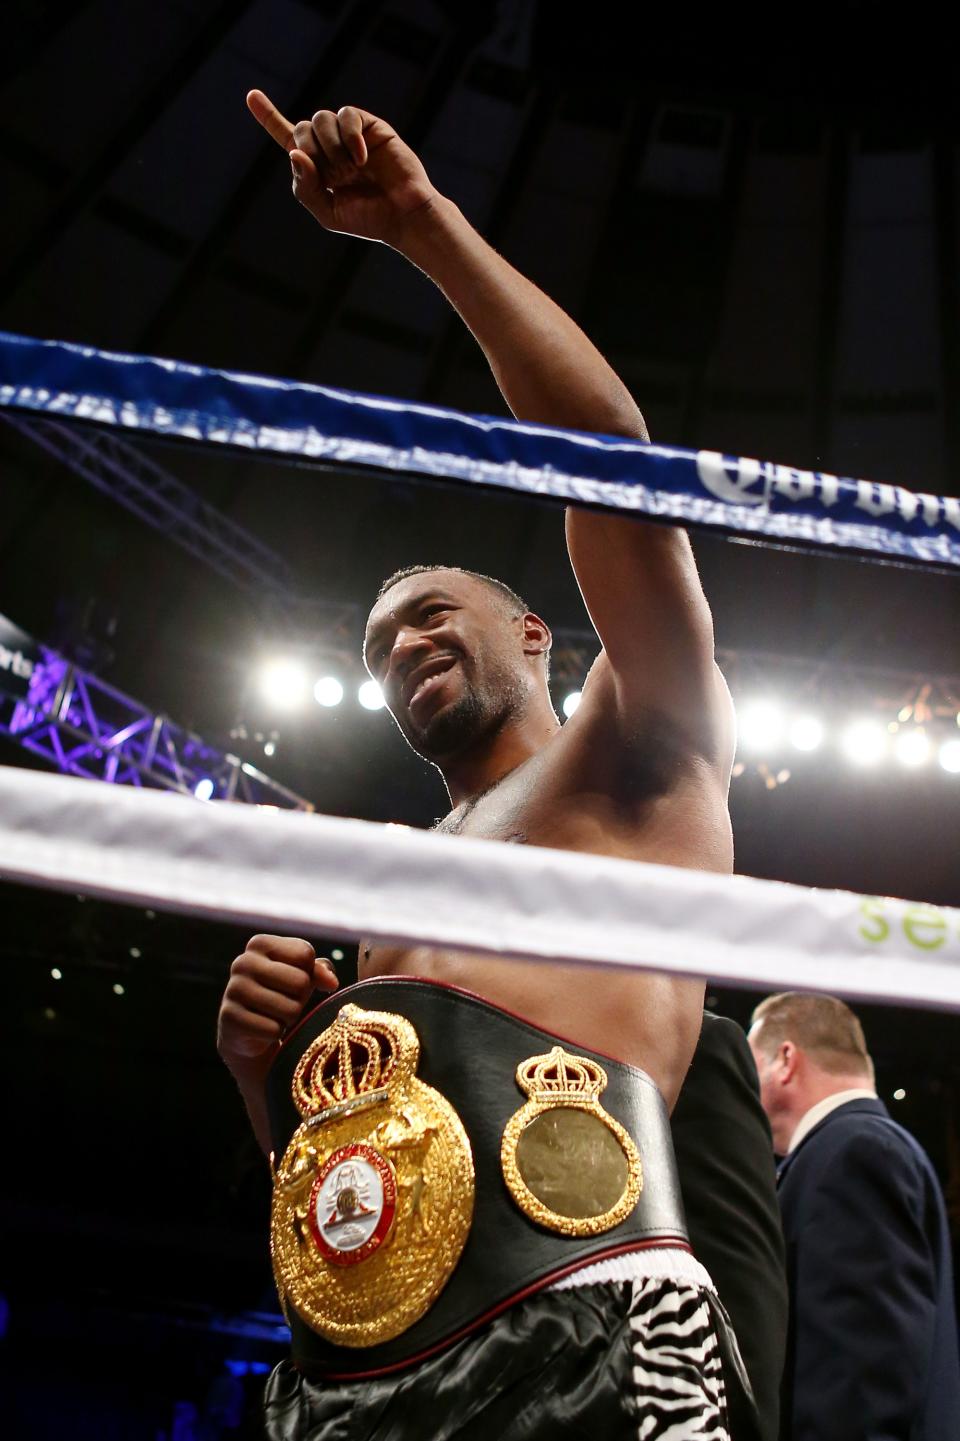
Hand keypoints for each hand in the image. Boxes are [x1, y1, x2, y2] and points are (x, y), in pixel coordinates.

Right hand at [217, 933, 337, 1078]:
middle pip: (300, 982)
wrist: (246, 1030)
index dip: (307, 973)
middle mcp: (243, 962)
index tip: (291, 980)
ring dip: (289, 1018)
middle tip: (285, 1001)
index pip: (305, 954)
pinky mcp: (230, 1018)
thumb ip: (320, 971)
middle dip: (300, 998)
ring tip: (274, 1015)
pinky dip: (274, 1034)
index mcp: (259, 943)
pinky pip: (274, 1030)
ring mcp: (234, 989)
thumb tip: (331, 982)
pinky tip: (262, 1028)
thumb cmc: (279, 994)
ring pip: (290, 1009)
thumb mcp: (302, 975)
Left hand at [247, 89, 436, 245]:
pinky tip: (361, 158)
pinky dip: (350, 136)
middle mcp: (331, 147)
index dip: (268, 116)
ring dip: (330, 146)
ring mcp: (351, 135)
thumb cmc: (368, 219)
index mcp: (317, 166)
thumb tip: (295, 152)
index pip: (287, 137)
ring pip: (321, 118)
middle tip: (335, 177)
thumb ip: (305, 186)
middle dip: (311, 150)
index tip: (251, 96)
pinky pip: (348, 116)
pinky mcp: (371, 126)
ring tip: (350, 170)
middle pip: (302, 128)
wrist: (404, 217)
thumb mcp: (327, 212)